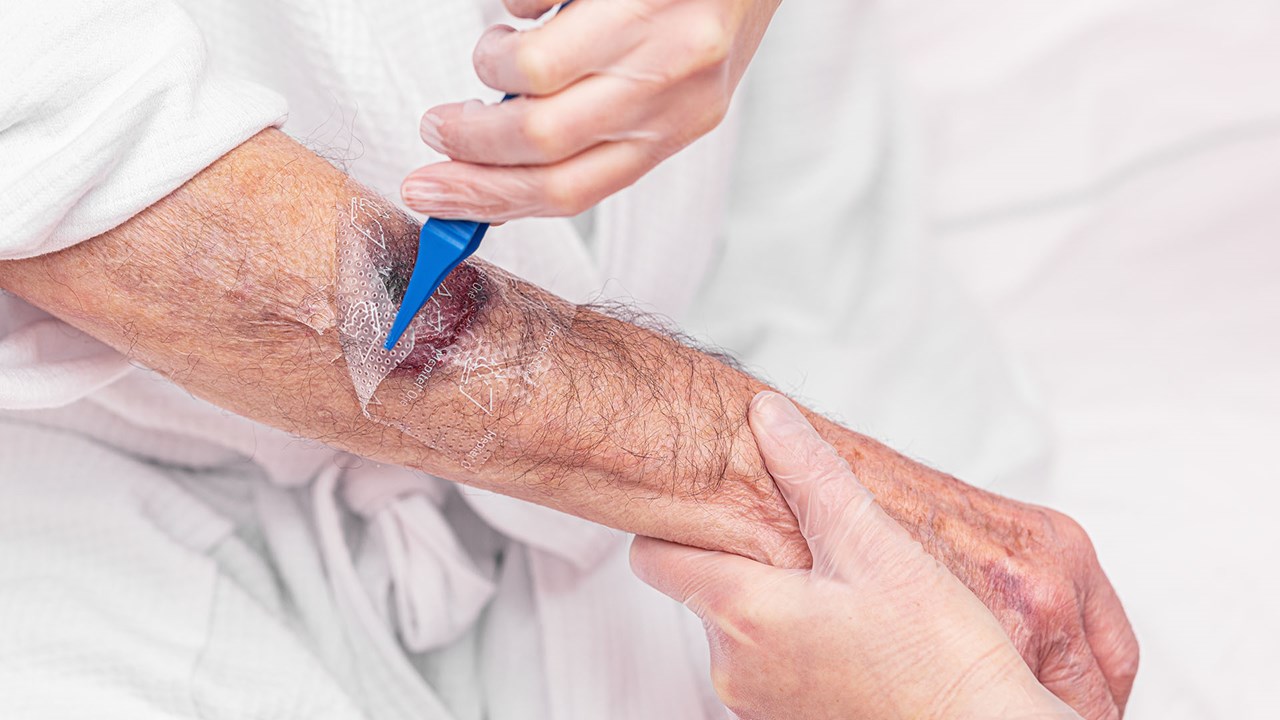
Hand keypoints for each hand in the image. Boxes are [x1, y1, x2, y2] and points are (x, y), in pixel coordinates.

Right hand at [401, 0, 781, 220]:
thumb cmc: (711, 3)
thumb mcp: (675, 80)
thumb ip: (604, 121)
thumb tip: (503, 160)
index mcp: (681, 122)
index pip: (571, 190)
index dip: (486, 200)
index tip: (432, 194)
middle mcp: (672, 83)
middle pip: (540, 142)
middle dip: (467, 139)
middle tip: (438, 125)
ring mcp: (653, 27)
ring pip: (529, 73)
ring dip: (490, 61)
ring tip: (500, 45)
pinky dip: (515, 3)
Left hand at [631, 391, 1081, 718]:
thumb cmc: (938, 658)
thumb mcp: (875, 546)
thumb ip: (811, 473)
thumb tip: (769, 416)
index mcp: (742, 614)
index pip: (652, 555)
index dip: (673, 521)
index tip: (713, 504)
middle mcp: (734, 668)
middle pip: (704, 588)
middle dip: (749, 560)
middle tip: (813, 543)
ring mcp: (758, 706)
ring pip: (741, 630)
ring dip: (778, 603)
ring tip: (846, 592)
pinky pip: (771, 668)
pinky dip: (799, 644)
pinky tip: (855, 634)